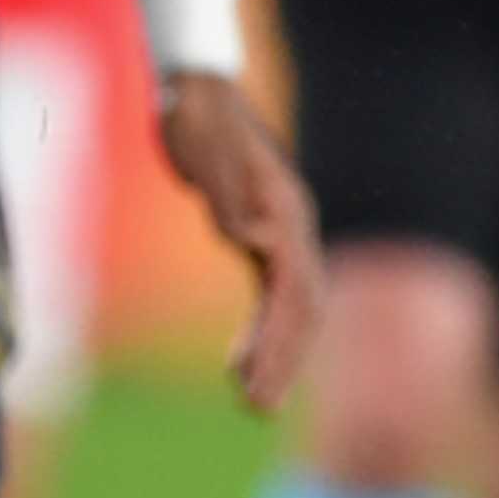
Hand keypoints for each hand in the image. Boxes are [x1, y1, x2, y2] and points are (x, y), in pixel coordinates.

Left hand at [155, 70, 323, 411]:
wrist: (196, 88)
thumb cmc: (201, 113)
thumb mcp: (210, 145)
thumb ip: (232, 188)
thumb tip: (254, 236)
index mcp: (285, 211)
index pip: (293, 289)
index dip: (277, 337)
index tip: (253, 378)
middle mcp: (291, 229)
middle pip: (301, 308)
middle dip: (283, 361)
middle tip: (256, 410)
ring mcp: (278, 236)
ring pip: (290, 310)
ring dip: (277, 357)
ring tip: (254, 404)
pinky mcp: (258, 241)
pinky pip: (269, 300)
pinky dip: (259, 337)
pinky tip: (239, 366)